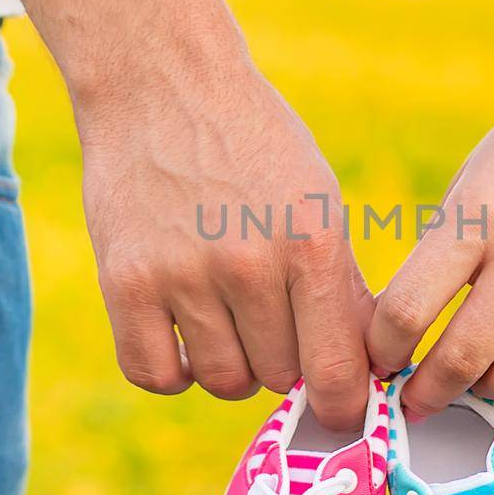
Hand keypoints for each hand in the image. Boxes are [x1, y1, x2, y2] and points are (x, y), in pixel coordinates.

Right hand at [77, 22, 370, 428]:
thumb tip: (368, 371)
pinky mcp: (125, 282)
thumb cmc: (255, 144)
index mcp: (311, 243)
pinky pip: (157, 375)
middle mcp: (249, 264)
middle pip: (279, 378)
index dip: (343, 405)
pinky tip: (187, 336)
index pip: (336, 369)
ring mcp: (182, 275)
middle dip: (285, 362)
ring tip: (230, 320)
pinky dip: (175, 371)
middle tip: (273, 322)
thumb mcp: (319, 201)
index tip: (339, 410)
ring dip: (232, 365)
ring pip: (224, 381)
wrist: (163, 85)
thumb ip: (342, 286)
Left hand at [367, 53, 493, 415]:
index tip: (379, 359)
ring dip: (482, 393)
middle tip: (413, 402)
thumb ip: (444, 252)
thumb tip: (404, 331)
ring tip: (469, 385)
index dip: (383, 348)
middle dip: (427, 392)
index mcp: (479, 214)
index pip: (410, 307)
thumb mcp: (477, 182)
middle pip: (463, 356)